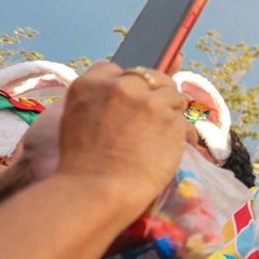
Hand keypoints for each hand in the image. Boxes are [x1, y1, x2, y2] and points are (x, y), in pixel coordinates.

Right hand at [33, 62, 186, 217]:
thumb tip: (120, 86)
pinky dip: (180, 131)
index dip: (126, 84)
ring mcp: (147, 101)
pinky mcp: (170, 118)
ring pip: (171, 93)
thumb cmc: (83, 164)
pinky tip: (171, 146)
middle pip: (148, 76)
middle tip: (153, 114)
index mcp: (89, 84)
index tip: (132, 97)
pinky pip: (182, 117)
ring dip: (171, 110)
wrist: (98, 189)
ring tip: (162, 132)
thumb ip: (96, 99)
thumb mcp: (75, 119)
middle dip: (153, 92)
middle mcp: (119, 87)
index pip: (114, 68)